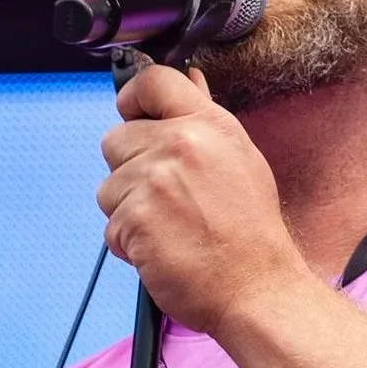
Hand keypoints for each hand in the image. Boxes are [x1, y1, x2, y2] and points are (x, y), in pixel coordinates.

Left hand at [96, 64, 315, 333]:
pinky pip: (111, 227)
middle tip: (166, 199)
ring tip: (169, 229)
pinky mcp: (134, 219)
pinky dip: (130, 245)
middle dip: (129, 171)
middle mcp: (179, 145)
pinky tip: (163, 250)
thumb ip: (205, 120)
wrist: (258, 287)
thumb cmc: (252, 232)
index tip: (135, 118)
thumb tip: (191, 80)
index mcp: (208, 125)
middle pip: (115, 140)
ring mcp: (153, 182)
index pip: (152, 82)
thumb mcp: (240, 159)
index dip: (133, 100)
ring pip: (108, 188)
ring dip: (128, 212)